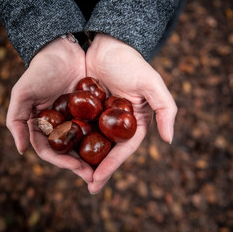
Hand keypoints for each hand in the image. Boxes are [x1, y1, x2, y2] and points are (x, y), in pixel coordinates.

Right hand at [6, 36, 93, 181]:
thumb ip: (16, 121)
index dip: (62, 163)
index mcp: (41, 127)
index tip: (78, 169)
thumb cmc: (39, 70)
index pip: (49, 151)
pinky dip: (101, 139)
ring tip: (105, 168)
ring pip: (82, 144)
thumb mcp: (22, 93)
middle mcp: (57, 127)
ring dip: (91, 158)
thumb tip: (21, 150)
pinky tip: (112, 147)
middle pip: (68, 152)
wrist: (62, 49)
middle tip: (94, 176)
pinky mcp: (89, 111)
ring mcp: (74, 120)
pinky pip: (95, 128)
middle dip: (80, 166)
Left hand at [85, 34, 177, 193]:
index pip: (123, 150)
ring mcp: (100, 118)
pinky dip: (72, 140)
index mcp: (134, 123)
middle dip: (98, 170)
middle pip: (107, 151)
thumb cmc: (131, 63)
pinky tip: (62, 150)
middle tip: (88, 187)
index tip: (98, 180)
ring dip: (84, 160)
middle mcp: (117, 124)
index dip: (112, 166)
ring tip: (74, 174)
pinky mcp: (85, 110)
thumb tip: (170, 140)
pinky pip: (77, 128)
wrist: (107, 44)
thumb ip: (166, 110)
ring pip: (91, 144)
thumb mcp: (152, 83)